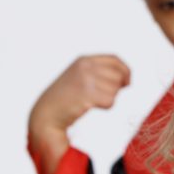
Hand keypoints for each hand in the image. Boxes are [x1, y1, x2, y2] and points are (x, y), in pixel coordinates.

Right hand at [28, 55, 129, 173]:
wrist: (46, 114)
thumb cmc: (63, 100)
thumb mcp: (77, 77)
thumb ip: (97, 72)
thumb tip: (125, 79)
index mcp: (84, 60)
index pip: (114, 59)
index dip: (125, 70)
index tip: (127, 82)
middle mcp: (86, 66)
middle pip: (118, 75)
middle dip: (116, 88)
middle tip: (102, 97)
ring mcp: (86, 79)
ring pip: (115, 89)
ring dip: (108, 99)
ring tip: (92, 102)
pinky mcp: (88, 94)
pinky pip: (110, 100)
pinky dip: (106, 106)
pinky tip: (91, 107)